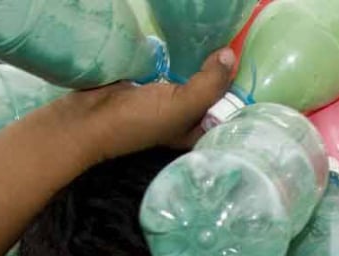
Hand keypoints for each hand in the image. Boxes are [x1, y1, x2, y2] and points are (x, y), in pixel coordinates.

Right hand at [54, 49, 235, 167]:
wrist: (88, 118)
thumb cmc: (138, 121)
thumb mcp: (182, 106)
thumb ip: (208, 83)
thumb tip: (230, 55)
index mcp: (199, 131)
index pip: (229, 110)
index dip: (239, 89)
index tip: (250, 63)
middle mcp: (188, 118)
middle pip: (213, 92)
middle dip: (222, 72)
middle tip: (234, 44)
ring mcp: (169, 102)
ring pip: (194, 79)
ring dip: (201, 63)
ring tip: (216, 41)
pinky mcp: (152, 86)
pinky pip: (173, 70)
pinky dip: (180, 58)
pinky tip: (189, 43)